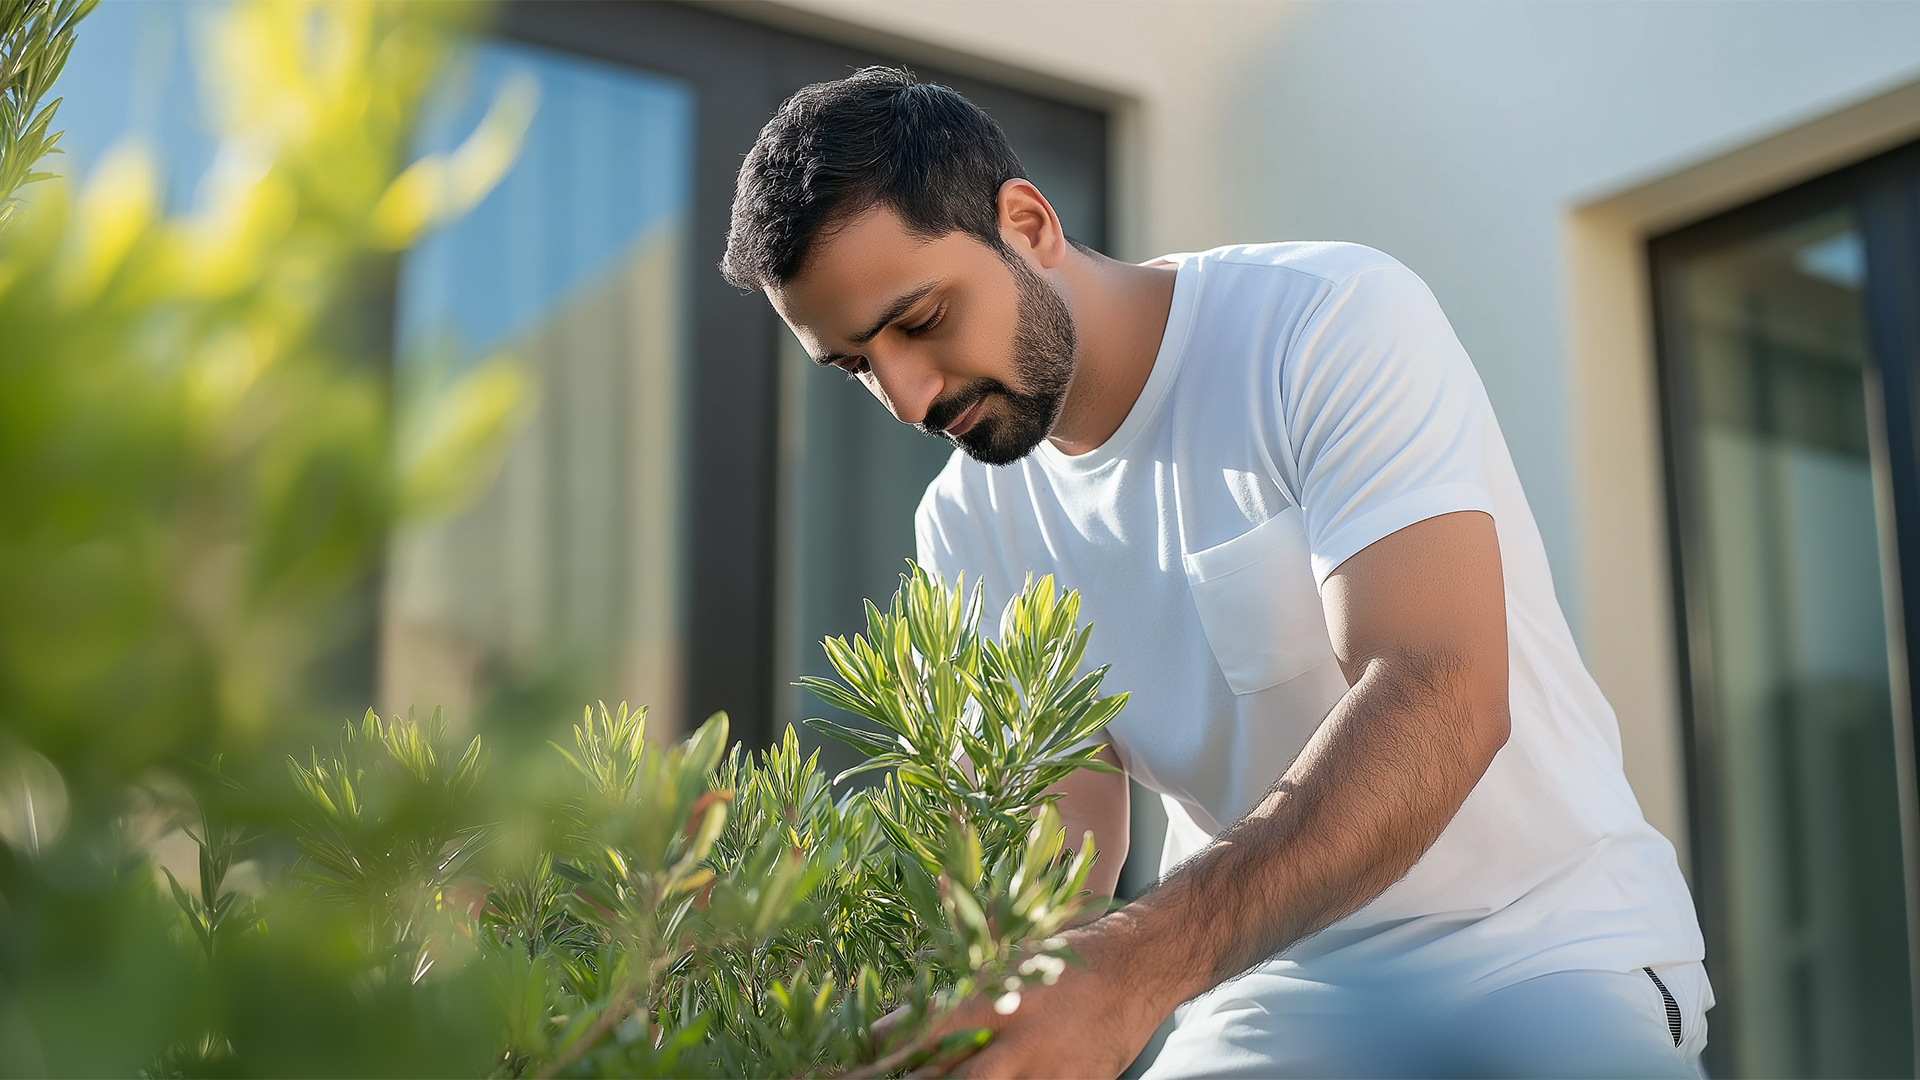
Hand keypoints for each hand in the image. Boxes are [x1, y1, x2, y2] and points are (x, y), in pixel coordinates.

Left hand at [905, 923, 1168, 1079]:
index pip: (928, 1030)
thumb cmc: (1067, 956)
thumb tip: (912, 988)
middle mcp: (1020, 1042)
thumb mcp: (1013, 955)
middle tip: (882, 1079)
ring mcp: (1049, 1073)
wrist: (1140, 967)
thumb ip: (966, 974)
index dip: (887, 1046)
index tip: (854, 1056)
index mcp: (1000, 999)